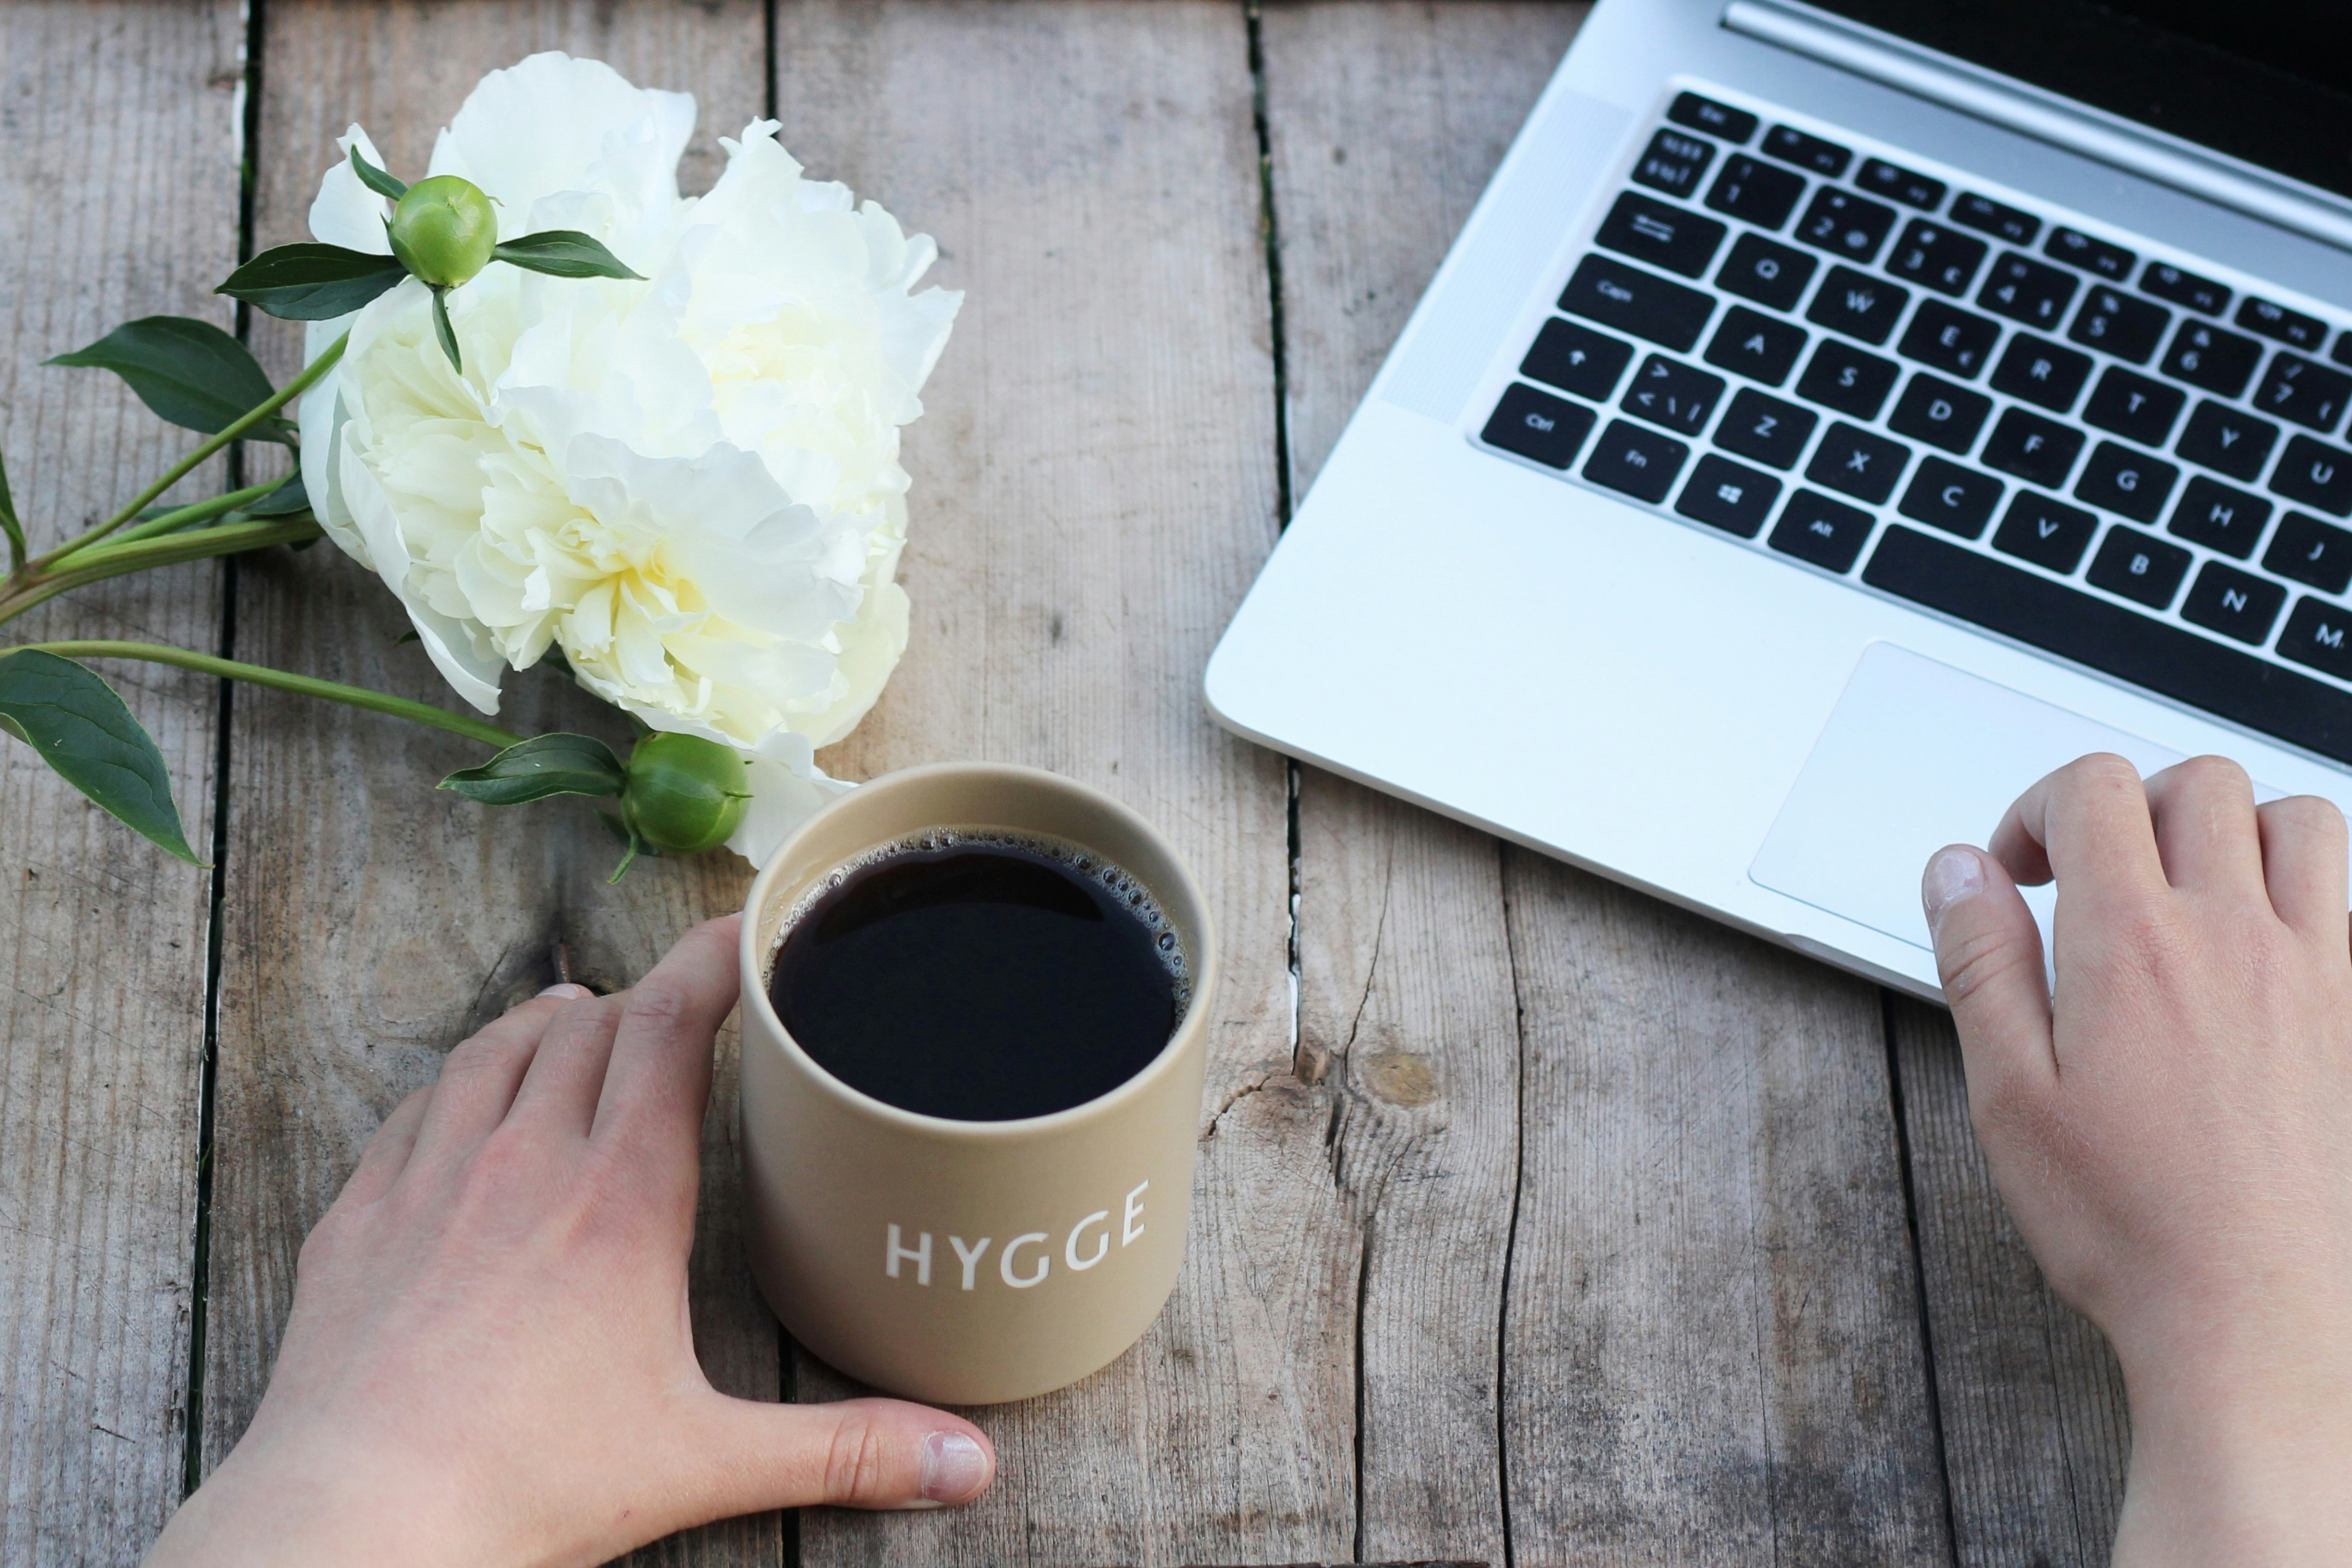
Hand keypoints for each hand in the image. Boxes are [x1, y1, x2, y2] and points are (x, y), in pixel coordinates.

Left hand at [147, 915, 994, 1567]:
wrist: (358, 1519)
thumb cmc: (526, 1484)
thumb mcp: (705, 1461)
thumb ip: (845, 1448)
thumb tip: (967, 1462)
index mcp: (622, 1197)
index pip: (672, 1024)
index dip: (712, 961)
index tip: (745, 931)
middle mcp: (526, 1161)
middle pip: (593, 1025)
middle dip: (645, 999)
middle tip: (682, 1002)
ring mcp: (432, 1178)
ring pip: (498, 1048)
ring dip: (550, 1024)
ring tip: (582, 1019)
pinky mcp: (361, 1214)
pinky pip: (416, 1108)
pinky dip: (459, 1082)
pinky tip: (469, 1100)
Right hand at [1921, 755, 2351, 1565]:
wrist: (2261, 1319)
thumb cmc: (2135, 1225)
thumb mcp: (2008, 1096)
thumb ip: (1979, 964)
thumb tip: (1957, 872)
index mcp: (2131, 945)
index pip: (2093, 790)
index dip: (2038, 807)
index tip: (2017, 868)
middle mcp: (2235, 938)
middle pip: (2201, 783)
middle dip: (2134, 802)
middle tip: (2096, 868)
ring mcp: (2316, 974)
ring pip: (2299, 822)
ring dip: (2237, 828)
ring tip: (2192, 883)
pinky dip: (2308, 893)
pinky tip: (2267, 947)